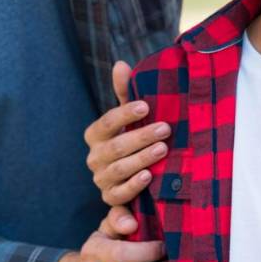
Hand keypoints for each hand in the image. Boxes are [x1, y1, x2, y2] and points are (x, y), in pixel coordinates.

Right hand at [84, 60, 171, 205]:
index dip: (125, 114)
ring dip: (141, 158)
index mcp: (95, 135)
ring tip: (163, 148)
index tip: (146, 106)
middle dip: (141, 136)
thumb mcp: (129, 116)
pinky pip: (120, 194)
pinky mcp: (111, 197)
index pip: (106, 122)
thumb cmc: (131, 137)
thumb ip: (125, 92)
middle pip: (115, 147)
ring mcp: (101, 179)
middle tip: (165, 128)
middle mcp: (94, 157)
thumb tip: (120, 64)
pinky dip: (134, 186)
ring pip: (119, 169)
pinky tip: (149, 176)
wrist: (130, 175)